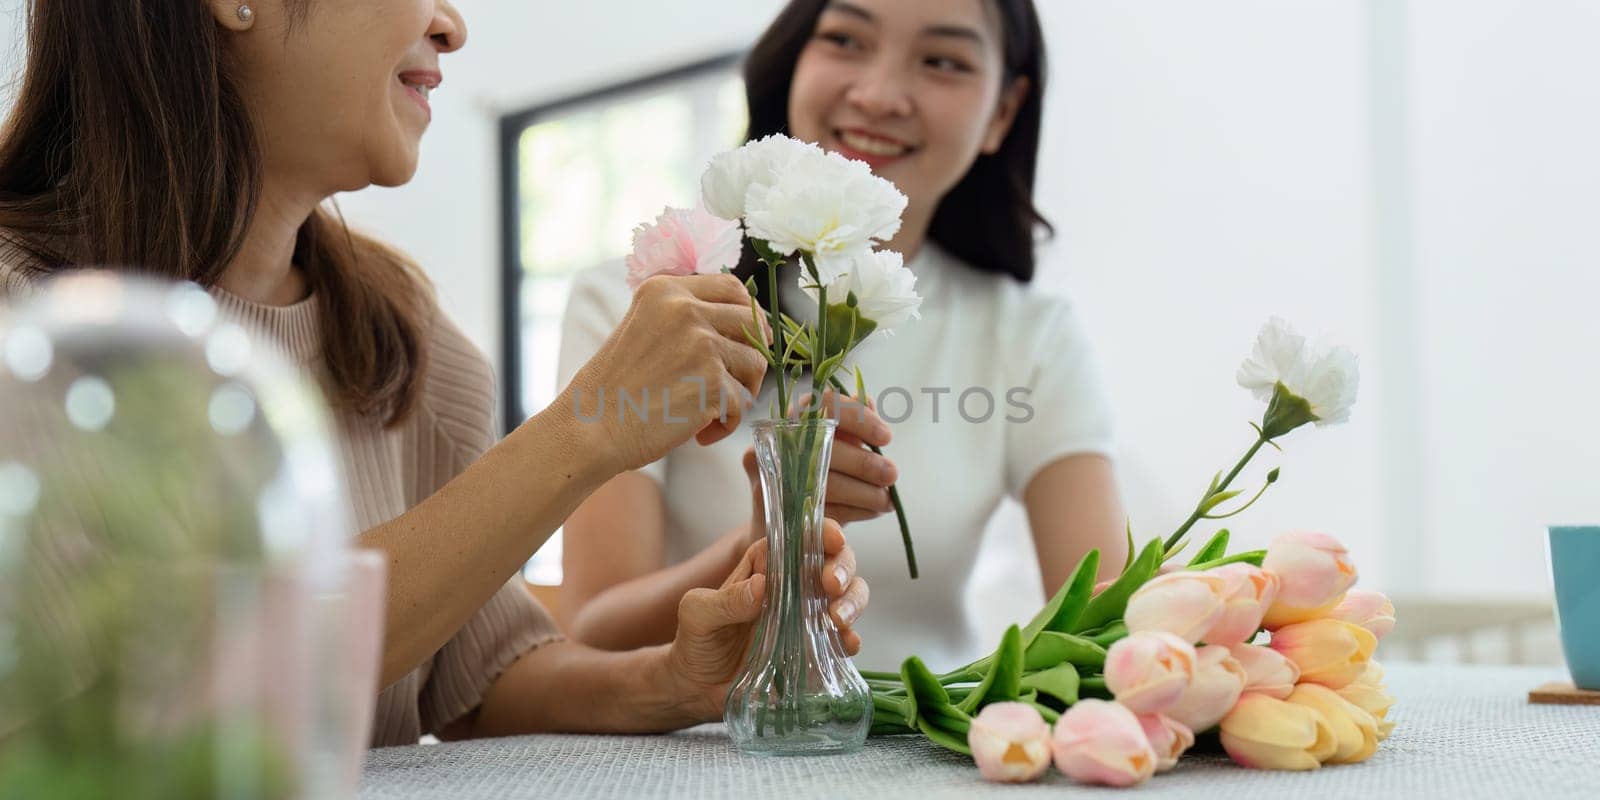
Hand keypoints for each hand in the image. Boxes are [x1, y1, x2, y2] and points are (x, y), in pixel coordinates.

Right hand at [563, 275, 770, 472]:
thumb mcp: (641, 328)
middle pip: (753, 322)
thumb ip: (682, 318)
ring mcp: (702, 344)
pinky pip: (743, 402)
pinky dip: (727, 424)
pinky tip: (700, 434)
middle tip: (737, 382)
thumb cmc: (614, 389)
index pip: (731, 287)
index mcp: (665, 290)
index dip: (748, 314)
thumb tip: (744, 321)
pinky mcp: (713, 383)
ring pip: (755, 363)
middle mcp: (685, 309)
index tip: (746, 339)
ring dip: (741, 392)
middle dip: (752, 353)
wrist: (590, 429)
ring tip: (712, 413)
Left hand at [664, 519, 868, 721]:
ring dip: (852, 601)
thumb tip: (762, 586)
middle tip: (831, 584)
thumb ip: (725, 600)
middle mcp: (794, 584)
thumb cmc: (696, 640)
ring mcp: (808, 615)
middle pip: (833, 561)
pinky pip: (843, 638)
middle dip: (842, 567)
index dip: (821, 532)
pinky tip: (847, 644)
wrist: (698, 688)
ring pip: (848, 595)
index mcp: (765, 564)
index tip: (833, 539)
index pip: (799, 537)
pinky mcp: (815, 647)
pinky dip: (850, 639)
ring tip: (837, 618)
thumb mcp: (697, 614)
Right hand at [741, 390, 896, 540]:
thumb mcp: (835, 439)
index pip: (825, 404)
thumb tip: (868, 402)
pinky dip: (855, 512)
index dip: (859, 419)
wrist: (788, 515)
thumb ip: (851, 420)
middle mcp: (779, 441)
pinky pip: (824, 511)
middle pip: (825, 447)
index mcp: (796, 415)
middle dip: (864, 463)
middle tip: (892, 474)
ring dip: (865, 493)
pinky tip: (872, 511)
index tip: (886, 437)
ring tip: (888, 500)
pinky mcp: (782, 510)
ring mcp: (775, 476)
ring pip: (827, 484)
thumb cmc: (817, 468)